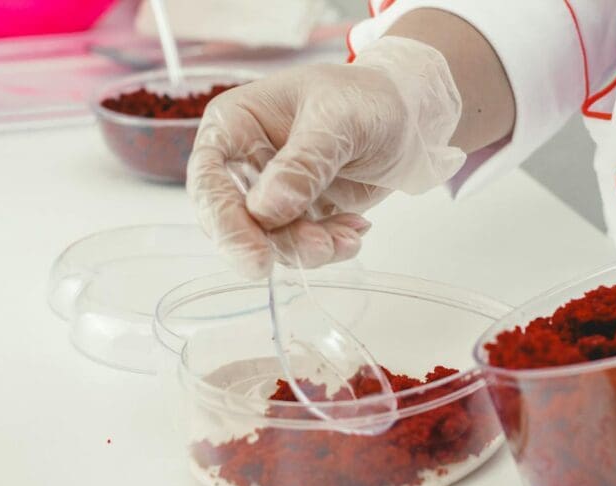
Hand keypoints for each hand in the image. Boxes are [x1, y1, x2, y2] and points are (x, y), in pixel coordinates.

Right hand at [187, 37, 464, 277]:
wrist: (407, 117)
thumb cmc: (365, 99)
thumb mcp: (338, 119)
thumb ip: (303, 163)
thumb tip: (265, 209)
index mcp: (235, 125)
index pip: (208, 178)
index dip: (223, 221)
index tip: (255, 255)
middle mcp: (244, 163)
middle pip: (231, 220)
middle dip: (273, 244)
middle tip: (314, 251)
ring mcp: (270, 195)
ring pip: (270, 241)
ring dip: (309, 248)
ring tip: (349, 236)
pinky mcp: (300, 218)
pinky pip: (302, 248)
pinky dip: (330, 248)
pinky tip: (356, 230)